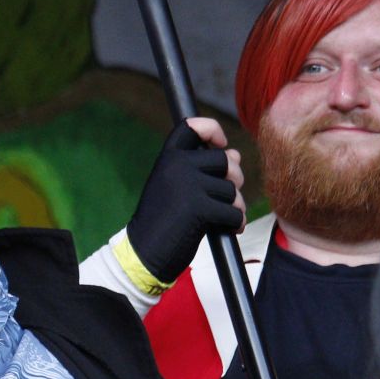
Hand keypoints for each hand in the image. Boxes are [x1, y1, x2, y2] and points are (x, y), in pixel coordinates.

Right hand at [123, 117, 245, 283]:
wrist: (144, 252)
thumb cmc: (162, 220)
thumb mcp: (174, 186)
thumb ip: (201, 168)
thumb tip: (235, 155)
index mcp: (167, 158)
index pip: (193, 127)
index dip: (213, 129)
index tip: (221, 144)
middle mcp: (176, 166)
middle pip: (226, 160)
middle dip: (234, 178)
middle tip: (227, 196)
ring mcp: (188, 185)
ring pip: (232, 189)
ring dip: (234, 206)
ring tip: (221, 218)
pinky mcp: (199, 208)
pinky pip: (233, 211)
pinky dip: (235, 223)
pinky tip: (228, 229)